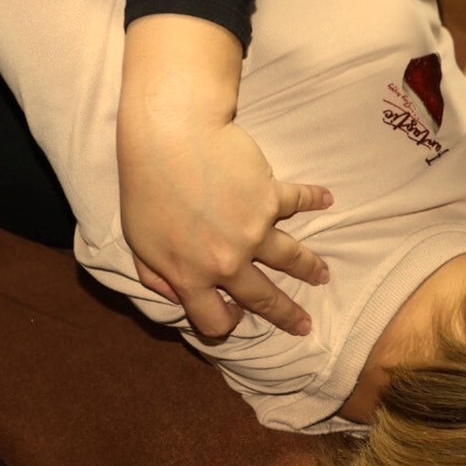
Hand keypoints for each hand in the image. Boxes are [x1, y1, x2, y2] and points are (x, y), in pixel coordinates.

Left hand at [118, 16, 332, 338]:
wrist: (170, 140)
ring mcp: (254, 231)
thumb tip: (175, 297)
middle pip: (263, 298)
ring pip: (290, 258)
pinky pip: (297, 201)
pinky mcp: (269, 196)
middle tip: (304, 325)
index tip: (237, 317)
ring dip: (309, 268)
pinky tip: (327, 199)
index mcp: (192, 277)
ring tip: (323, 275)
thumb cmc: (145, 189)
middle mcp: (228, 261)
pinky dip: (314, 199)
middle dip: (286, 315)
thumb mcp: (138, 244)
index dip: (224, 322)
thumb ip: (155, 276)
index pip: (215, 320)